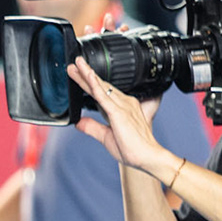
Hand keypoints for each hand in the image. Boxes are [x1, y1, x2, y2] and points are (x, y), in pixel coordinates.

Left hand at [66, 57, 174, 177]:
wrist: (147, 157)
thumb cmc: (132, 148)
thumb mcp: (105, 137)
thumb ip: (92, 128)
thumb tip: (78, 123)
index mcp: (122, 108)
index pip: (102, 92)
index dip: (89, 82)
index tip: (78, 73)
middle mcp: (124, 103)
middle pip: (101, 86)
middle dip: (86, 73)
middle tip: (74, 63)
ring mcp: (123, 106)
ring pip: (101, 87)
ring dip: (88, 75)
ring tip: (76, 64)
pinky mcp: (119, 112)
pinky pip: (104, 96)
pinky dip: (95, 84)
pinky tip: (87, 76)